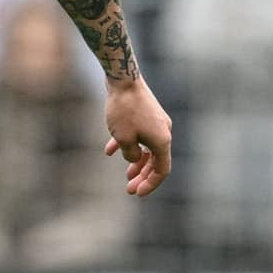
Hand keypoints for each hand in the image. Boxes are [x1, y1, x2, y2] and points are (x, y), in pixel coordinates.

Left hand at [103, 76, 172, 196]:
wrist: (122, 78)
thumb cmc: (123, 110)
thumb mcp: (124, 139)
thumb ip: (131, 155)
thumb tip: (134, 160)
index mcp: (162, 141)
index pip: (162, 170)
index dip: (150, 184)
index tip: (136, 193)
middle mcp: (163, 132)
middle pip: (155, 161)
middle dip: (143, 177)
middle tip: (129, 189)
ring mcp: (155, 122)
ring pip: (147, 149)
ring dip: (136, 162)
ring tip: (125, 173)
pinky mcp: (145, 114)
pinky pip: (138, 135)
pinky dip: (127, 144)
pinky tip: (109, 151)